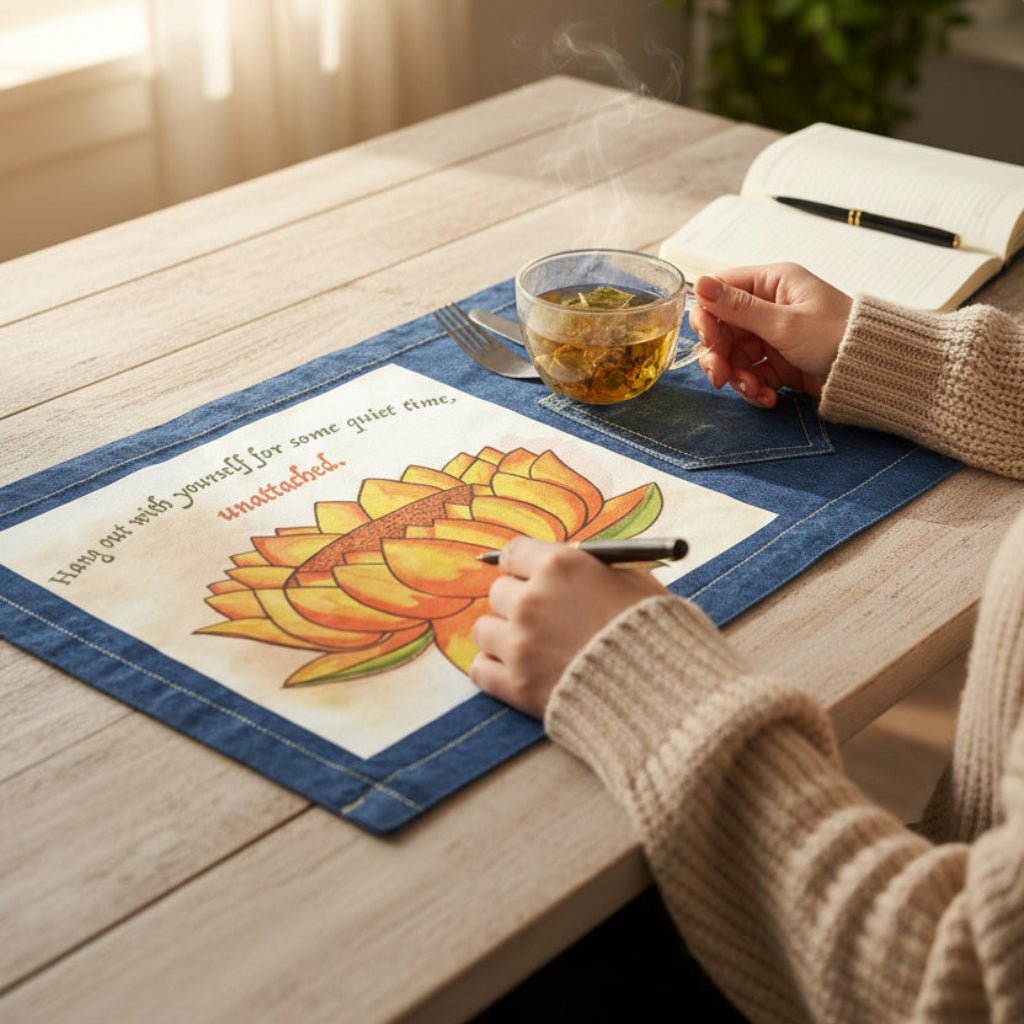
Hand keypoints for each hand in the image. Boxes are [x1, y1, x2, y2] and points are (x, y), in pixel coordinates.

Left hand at [470, 537, 667, 717]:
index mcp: (560, 566)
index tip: (528, 577)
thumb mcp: (631, 580)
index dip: (523, 566)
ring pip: (484, 629)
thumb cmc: (656, 632)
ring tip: (532, 648)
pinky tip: (519, 671)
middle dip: (518, 602)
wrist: (664, 693)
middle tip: (542, 618)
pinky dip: (496, 670)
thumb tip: (564, 568)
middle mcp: (532, 600)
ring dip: (504, 636)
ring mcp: (520, 644)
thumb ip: (589, 569)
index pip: (513, 553)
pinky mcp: (516, 686)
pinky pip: (480, 669)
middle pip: (498, 591)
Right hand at [688, 262, 851, 408]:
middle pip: (724, 329)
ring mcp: (773, 335)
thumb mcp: (784, 322)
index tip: (709, 339)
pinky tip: (768, 397)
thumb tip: (700, 283)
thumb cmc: (838, 336)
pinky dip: (755, 387)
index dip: (707, 316)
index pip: (721, 291)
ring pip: (735, 355)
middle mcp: (769, 306)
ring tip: (755, 391)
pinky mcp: (779, 361)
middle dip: (720, 356)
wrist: (874, 372)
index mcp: (772, 283)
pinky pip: (752, 373)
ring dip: (738, 377)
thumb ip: (738, 307)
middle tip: (721, 376)